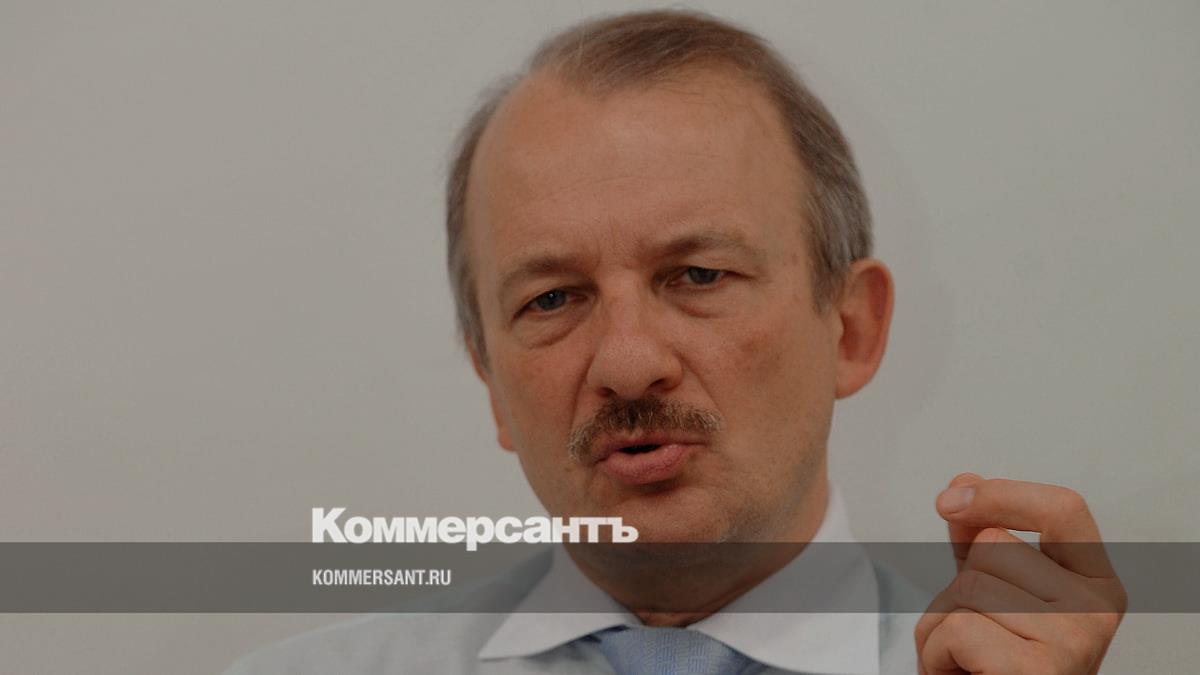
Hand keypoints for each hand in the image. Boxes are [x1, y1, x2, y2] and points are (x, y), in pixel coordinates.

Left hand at [914, 474, 1126, 673]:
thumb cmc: (996, 664)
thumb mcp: (992, 595)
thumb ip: (980, 541)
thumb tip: (964, 481)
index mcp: (1096, 582)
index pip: (1063, 509)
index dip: (1002, 494)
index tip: (948, 499)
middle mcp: (1098, 610)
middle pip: (991, 548)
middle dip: (955, 589)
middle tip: (973, 638)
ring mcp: (1075, 643)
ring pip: (966, 588)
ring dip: (939, 627)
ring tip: (967, 662)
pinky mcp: (1039, 673)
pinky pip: (956, 629)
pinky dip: (937, 655)